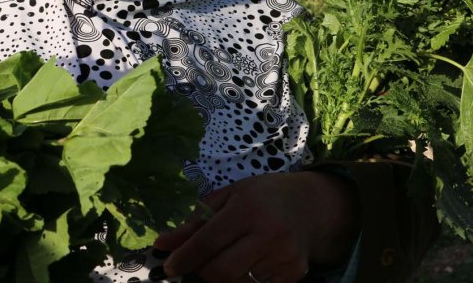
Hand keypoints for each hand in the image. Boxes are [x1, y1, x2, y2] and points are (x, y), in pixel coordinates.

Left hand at [156, 171, 359, 282]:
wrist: (309, 205)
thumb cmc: (261, 197)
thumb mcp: (228, 197)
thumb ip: (195, 222)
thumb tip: (162, 245)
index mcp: (248, 209)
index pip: (207, 243)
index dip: (184, 259)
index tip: (170, 268)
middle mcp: (269, 233)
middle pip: (220, 272)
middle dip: (204, 271)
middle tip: (202, 261)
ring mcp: (283, 257)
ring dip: (225, 275)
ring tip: (232, 254)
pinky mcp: (293, 274)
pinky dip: (245, 279)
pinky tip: (252, 261)